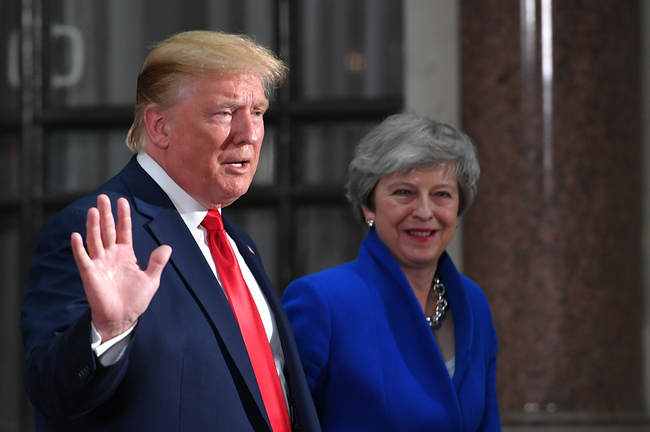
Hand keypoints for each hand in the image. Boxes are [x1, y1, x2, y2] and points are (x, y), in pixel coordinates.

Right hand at [71, 194, 171, 341]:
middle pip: (107, 230)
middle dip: (106, 214)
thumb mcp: (151, 280)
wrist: (123, 317)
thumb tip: (167, 247)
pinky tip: (76, 235)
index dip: (123, 216)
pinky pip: (83, 258)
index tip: (122, 201)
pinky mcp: (90, 274)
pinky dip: (79, 247)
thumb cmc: (135, 300)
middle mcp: (111, 255)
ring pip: (95, 240)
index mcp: (126, 254)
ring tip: (93, 210)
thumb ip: (157, 263)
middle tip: (103, 198)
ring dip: (93, 226)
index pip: (124, 230)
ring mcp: (99, 263)